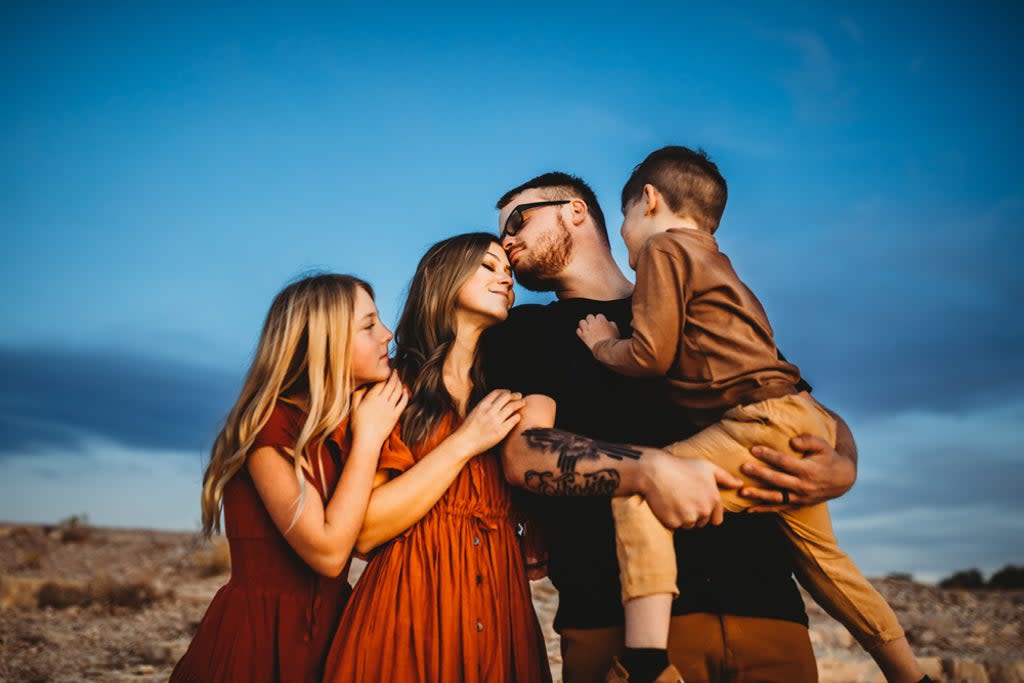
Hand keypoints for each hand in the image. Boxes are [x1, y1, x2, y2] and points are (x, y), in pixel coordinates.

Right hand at [350, 370, 407, 450]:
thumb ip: (357, 395)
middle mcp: (382, 401)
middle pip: (391, 384)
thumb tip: (363, 386)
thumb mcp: (354, 408)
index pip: (380, 382)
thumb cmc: (358, 425)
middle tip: (395, 372)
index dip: (385, 374)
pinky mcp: (395, 416)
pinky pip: (403, 402)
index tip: (387, 370)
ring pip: (397, 391)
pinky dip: (405, 395)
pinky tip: (405, 391)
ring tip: (399, 379)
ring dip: (399, 384)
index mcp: (371, 398)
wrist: (367, 440)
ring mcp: (390, 408)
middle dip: (394, 376)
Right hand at [456, 389, 525, 454]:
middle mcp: (489, 411)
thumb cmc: (468, 429)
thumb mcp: (474, 412)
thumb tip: (495, 402)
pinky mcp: (500, 431)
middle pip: (507, 397)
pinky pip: (513, 420)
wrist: (464, 442)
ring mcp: (495, 421)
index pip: (497, 392)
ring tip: (523, 403)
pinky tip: (518, 417)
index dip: (505, 391)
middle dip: (515, 395)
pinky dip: (517, 416)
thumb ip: (484, 407)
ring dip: (519, 403)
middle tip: (520, 396)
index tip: (509, 393)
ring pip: (512, 407)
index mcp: (482, 405)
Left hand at [576, 313, 619, 350]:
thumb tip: (609, 323)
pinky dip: (580, 332)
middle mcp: (592, 323)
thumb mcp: (615, 330)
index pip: (599, 316)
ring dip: (584, 325)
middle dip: (591, 321)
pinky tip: (583, 334)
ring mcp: (587, 329)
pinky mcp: (583, 336)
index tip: (601, 324)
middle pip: (589, 317)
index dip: (600, 320)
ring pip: (582, 322)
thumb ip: (611, 324)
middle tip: (593, 326)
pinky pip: (578, 330)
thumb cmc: (611, 339)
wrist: (605, 348)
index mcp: (601, 320)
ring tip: (586, 328)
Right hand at [641, 451, 743, 528]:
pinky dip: (670, 518)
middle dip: (694, 514)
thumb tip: (740, 484)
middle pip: (701, 522)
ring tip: (674, 498)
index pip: (716, 519)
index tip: (696, 501)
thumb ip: (726, 477)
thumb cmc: (681, 466)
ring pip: (688, 525)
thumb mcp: (706, 467)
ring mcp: (688, 518)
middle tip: (682, 497)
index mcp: (714, 499)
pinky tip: (666, 503)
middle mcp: (703, 511)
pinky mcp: (673, 522)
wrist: (654, 470)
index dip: (707, 512)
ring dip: (682, 517)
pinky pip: (674, 526)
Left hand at [738, 434, 855, 511]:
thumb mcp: (823, 446)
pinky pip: (779, 508)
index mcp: (809, 471)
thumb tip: (792, 441)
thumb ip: (808, 440)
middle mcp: (803, 486)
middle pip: (777, 480)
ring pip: (776, 498)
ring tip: (742, 492)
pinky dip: (764, 510)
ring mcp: (800, 498)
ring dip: (758, 495)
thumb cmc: (829, 458)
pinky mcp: (798, 505)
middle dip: (759, 474)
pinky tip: (749, 510)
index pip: (785, 462)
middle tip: (743, 467)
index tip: (753, 449)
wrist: (842, 480)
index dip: (769, 455)